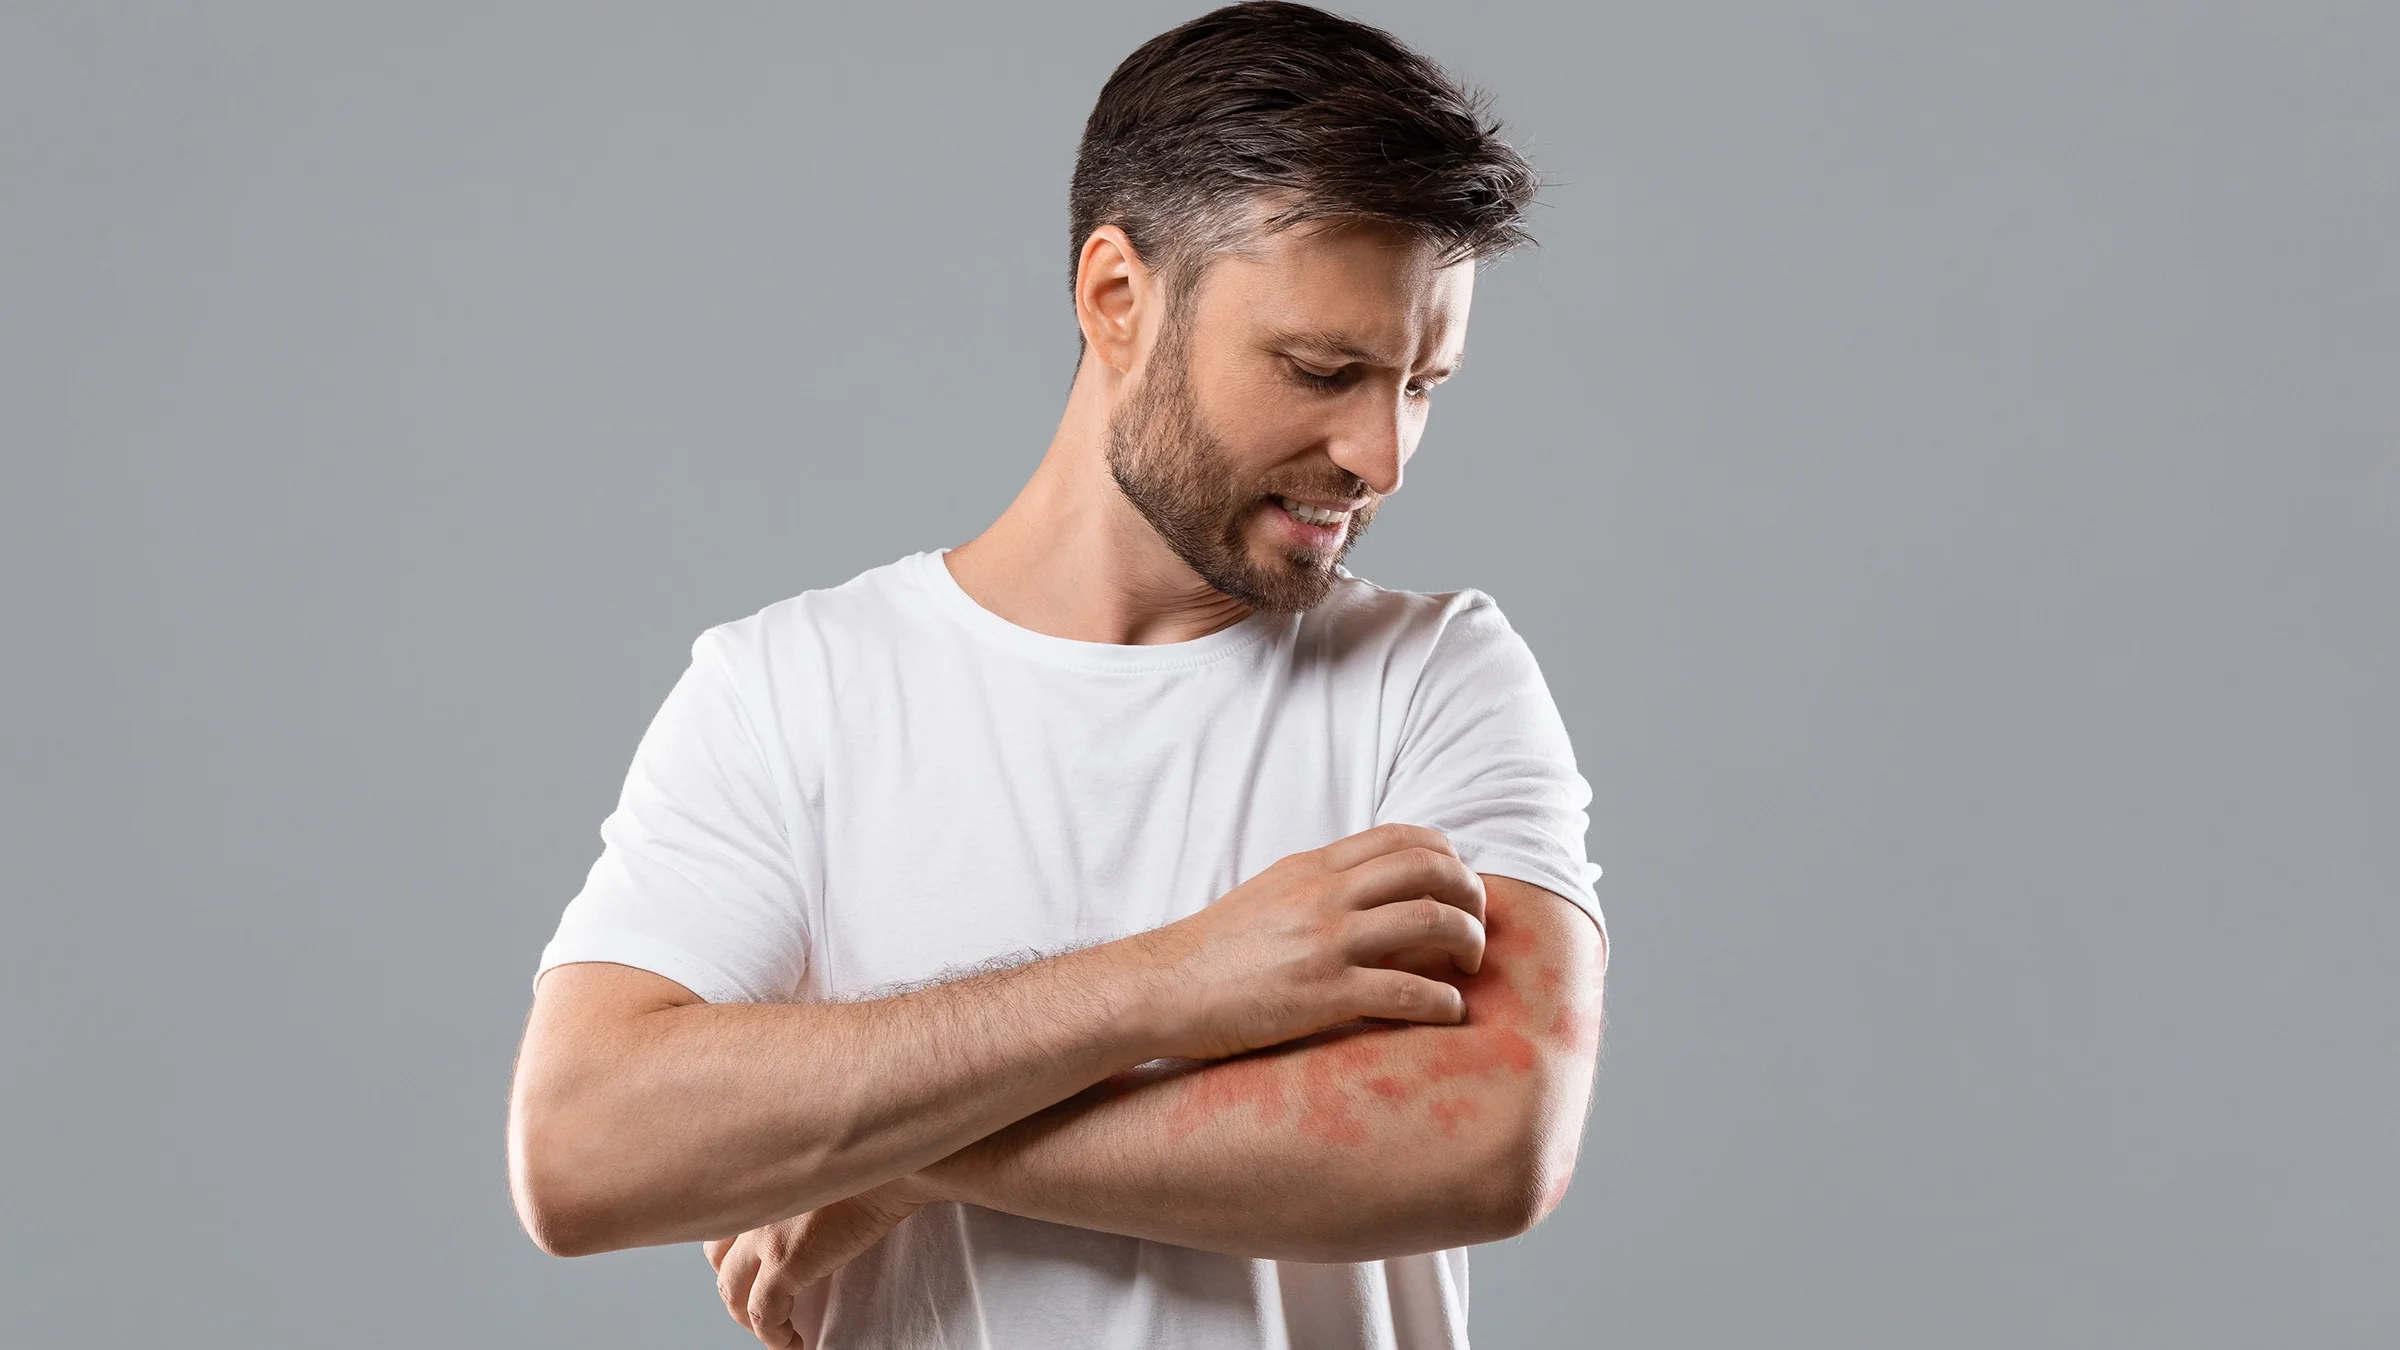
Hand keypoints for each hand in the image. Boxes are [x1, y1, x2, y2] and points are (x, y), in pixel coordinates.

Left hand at [703, 1182, 924, 1346]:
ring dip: (750, 1318)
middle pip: (719, 1264)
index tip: (750, 1274)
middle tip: (758, 1306)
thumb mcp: (818, 1174)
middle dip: (736, 1290)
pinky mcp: (784, 1262)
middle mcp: (752, 1208)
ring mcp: (762, 1235)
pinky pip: (763, 1315)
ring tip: (775, 1331)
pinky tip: (793, 1343)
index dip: (731, 1259)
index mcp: (759, 1185)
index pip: (720, 1228)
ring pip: (733, 1294)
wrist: (895, 1167)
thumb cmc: (872, 1166)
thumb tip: (798, 1229)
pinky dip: (775, 1336)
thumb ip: (795, 1196)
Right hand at [1132, 823, 1486, 1060]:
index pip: (1405, 837)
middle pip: (1432, 870)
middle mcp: (1327, 895)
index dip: (1449, 859)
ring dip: (1468, 944)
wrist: (1163, 988)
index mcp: (1315, 868)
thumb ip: (1322, 885)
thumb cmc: (1216, 950)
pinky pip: (1406, 991)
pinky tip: (1448, 1013)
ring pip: (1431, 921)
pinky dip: (1442, 1002)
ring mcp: (1326, 942)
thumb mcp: (1272, 893)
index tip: (1458, 889)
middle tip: (1477, 929)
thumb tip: (1374, 890)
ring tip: (1469, 969)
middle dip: (1472, 897)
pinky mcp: (1323, 994)